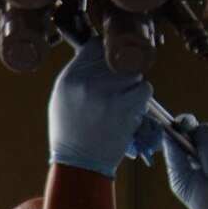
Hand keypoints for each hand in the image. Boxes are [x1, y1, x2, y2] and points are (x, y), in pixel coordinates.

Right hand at [48, 39, 151, 177]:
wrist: (80, 162)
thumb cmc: (71, 131)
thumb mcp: (62, 97)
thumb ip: (79, 73)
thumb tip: (99, 53)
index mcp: (70, 78)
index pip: (96, 46)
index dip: (105, 55)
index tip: (108, 65)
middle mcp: (87, 82)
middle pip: (117, 59)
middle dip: (120, 72)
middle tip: (115, 89)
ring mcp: (108, 93)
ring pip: (134, 73)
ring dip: (132, 85)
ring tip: (120, 101)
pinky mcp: (126, 106)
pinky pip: (145, 88)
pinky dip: (141, 98)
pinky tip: (129, 109)